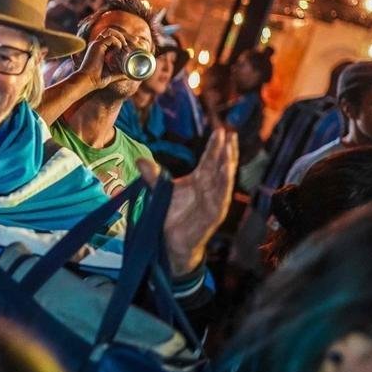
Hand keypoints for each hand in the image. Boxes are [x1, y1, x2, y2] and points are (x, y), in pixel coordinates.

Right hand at [72, 27, 129, 90]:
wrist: (87, 81)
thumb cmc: (97, 79)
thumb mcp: (112, 75)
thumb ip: (121, 73)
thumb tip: (131, 75)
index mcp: (100, 49)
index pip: (112, 37)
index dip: (124, 37)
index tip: (135, 41)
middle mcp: (97, 44)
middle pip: (112, 31)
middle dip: (125, 34)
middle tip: (136, 40)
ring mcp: (96, 44)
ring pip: (111, 31)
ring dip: (121, 37)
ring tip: (126, 46)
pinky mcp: (97, 45)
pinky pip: (111, 38)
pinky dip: (117, 42)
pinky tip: (118, 51)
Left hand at [141, 127, 237, 274]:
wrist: (172, 241)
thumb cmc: (171, 214)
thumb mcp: (160, 191)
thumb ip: (152, 176)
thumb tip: (140, 159)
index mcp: (200, 180)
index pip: (210, 160)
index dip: (215, 146)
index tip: (220, 130)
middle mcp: (210, 188)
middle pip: (221, 165)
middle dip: (227, 150)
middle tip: (231, 133)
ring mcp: (215, 201)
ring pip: (224, 179)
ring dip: (228, 163)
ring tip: (230, 147)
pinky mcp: (214, 214)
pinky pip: (222, 197)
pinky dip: (225, 184)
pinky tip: (227, 172)